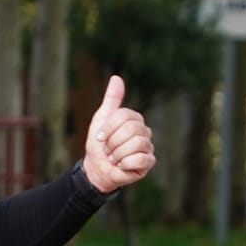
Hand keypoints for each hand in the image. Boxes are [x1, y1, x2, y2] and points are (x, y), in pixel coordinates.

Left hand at [82, 75, 155, 191]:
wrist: (97, 168)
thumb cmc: (99, 144)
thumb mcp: (102, 118)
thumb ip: (111, 99)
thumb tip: (117, 78)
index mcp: (135, 119)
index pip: (124, 116)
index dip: (108, 128)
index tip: (101, 137)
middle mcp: (144, 131)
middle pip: (131, 129)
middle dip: (113, 142)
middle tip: (108, 149)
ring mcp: (148, 147)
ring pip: (136, 143)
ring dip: (118, 154)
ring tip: (114, 158)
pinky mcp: (148, 162)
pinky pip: (139, 159)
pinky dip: (125, 164)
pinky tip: (122, 166)